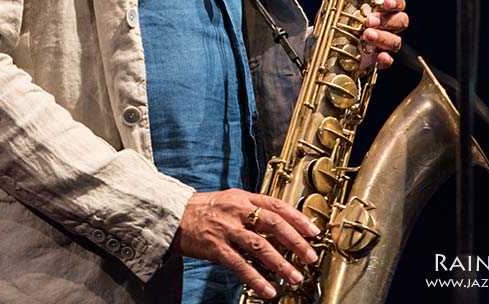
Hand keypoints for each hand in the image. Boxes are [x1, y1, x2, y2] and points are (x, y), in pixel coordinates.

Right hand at [172, 188, 319, 299]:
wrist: (175, 215)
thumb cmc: (206, 209)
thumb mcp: (231, 201)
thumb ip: (254, 210)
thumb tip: (280, 226)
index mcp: (244, 197)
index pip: (276, 205)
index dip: (297, 218)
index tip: (313, 231)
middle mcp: (238, 210)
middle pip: (273, 223)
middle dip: (295, 241)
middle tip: (310, 256)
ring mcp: (227, 229)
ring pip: (259, 246)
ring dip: (281, 263)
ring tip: (295, 277)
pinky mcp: (216, 247)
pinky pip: (240, 266)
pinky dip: (257, 279)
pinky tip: (269, 290)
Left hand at [331, 0, 408, 68]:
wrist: (328, 40)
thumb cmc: (341, 15)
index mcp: (381, 7)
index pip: (398, 2)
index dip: (396, 1)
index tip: (386, 2)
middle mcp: (386, 24)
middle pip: (400, 21)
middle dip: (387, 21)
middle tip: (368, 21)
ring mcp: (383, 42)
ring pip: (396, 41)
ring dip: (384, 38)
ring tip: (366, 36)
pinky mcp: (376, 59)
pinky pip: (389, 61)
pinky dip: (386, 60)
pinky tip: (378, 58)